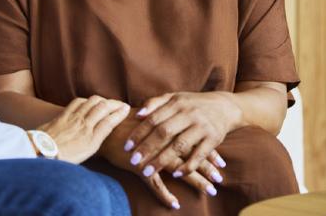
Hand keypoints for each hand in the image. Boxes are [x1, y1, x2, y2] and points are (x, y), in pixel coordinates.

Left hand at [39, 96, 129, 163]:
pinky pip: (78, 102)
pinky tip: (88, 102)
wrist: (40, 153)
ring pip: (92, 102)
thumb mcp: (85, 155)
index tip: (127, 109)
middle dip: (115, 104)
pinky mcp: (63, 114)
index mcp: (91, 139)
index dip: (120, 113)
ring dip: (102, 100)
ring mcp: (73, 118)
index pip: (110, 121)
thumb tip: (107, 128)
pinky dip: (87, 100)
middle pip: (103, 108)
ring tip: (107, 102)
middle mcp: (84, 126)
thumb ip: (96, 140)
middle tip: (121, 104)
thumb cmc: (63, 158)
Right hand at [100, 115, 222, 209]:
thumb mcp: (150, 122)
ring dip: (195, 181)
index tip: (221, 164)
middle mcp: (163, 141)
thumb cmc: (127, 125)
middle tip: (220, 180)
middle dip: (206, 168)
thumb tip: (180, 131)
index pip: (192, 141)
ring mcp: (152, 155)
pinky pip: (154, 183)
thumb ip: (165, 126)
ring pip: (178, 169)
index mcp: (168, 128)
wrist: (104, 130)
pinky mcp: (140, 166)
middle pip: (190, 155)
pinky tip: (175, 204)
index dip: (207, 152)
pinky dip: (164, 194)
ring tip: (210, 190)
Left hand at [125, 92, 237, 178]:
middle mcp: (189, 114)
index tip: (126, 146)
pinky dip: (188, 166)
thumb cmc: (194, 104)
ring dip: (162, 160)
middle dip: (147, 148)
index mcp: (177, 103)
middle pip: (164, 132)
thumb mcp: (176, 98)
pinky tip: (176, 175)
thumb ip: (156, 103)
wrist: (226, 106)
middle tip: (133, 161)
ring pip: (179, 145)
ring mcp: (202, 126)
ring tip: (147, 171)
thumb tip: (138, 115)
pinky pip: (199, 155)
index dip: (139, 133)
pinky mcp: (214, 138)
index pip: (154, 119)